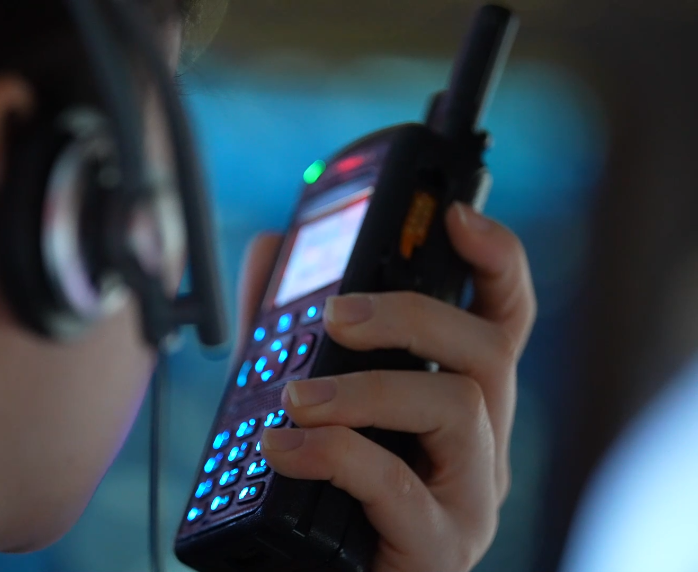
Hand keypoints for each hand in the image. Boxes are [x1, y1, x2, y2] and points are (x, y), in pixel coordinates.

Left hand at [242, 204, 534, 571]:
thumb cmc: (316, 487)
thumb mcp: (298, 388)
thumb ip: (285, 322)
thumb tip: (272, 247)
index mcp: (458, 399)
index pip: (501, 320)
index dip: (497, 260)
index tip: (458, 217)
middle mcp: (480, 444)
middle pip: (488, 351)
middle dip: (412, 316)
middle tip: (338, 315)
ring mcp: (470, 497)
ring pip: (459, 409)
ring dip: (368, 390)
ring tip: (296, 397)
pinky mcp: (439, 548)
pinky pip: (402, 487)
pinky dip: (338, 455)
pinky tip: (284, 450)